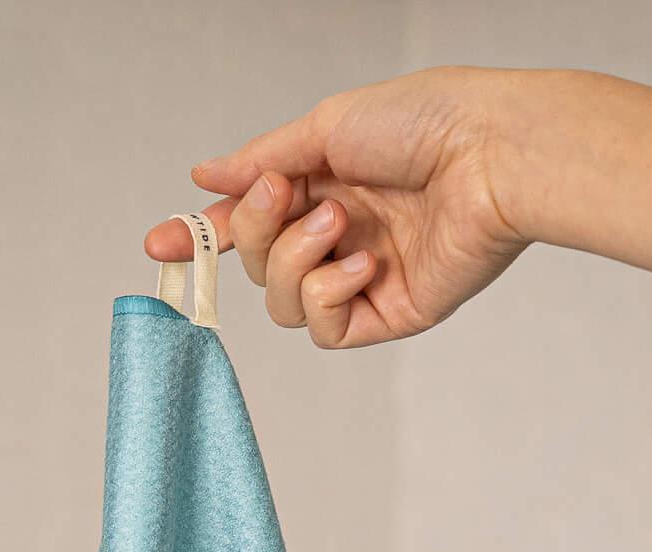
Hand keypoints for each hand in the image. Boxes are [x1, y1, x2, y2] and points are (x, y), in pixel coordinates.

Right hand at [143, 68, 540, 349]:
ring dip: (296, 261)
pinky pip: (325, 329)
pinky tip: (364, 263)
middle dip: (257, 231)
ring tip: (340, 223)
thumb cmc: (427, 121)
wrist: (491, 154)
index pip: (251, 223)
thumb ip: (260, 160)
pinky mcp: (390, 314)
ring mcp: (363, 278)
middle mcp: (341, 234)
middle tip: (286, 194)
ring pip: (284, 304)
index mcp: (326, 184)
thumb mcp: (326, 126)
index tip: (160, 242)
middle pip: (259, 266)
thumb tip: (206, 174)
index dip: (205, 236)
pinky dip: (330, 294)